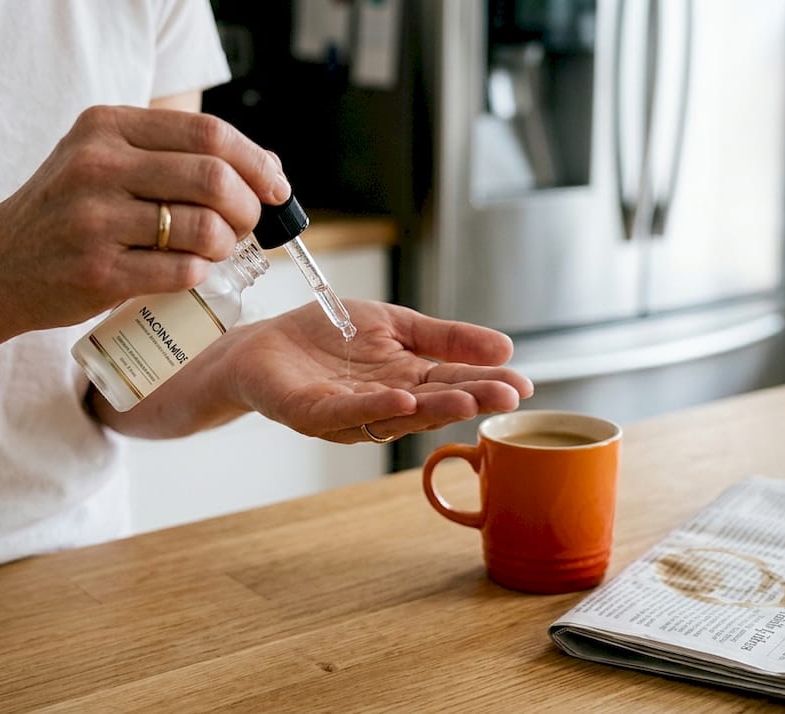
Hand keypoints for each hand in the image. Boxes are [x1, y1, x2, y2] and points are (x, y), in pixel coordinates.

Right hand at [0, 106, 289, 332]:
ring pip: (203, 227)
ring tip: (219, 249)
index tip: (275, 186)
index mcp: (105, 127)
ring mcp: (94, 220)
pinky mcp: (98, 271)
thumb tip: (267, 167)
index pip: (207, 132)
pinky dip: (202, 273)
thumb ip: (173, 157)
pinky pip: (182, 271)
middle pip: (213, 177)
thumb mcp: (104, 162)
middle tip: (249, 224)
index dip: (255, 161)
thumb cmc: (65, 214)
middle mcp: (97, 166)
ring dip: (228, 243)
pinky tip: (193, 271)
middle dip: (248, 206)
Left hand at [105, 300, 534, 442]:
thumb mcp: (396, 326)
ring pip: (396, 414)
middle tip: (508, 396)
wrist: (261, 345)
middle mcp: (384, 404)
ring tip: (465, 400)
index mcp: (407, 381)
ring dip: (432, 408)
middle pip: (433, 403)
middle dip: (471, 399)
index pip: (454, 383)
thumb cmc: (328, 337)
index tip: (523, 383)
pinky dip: (375, 408)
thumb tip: (506, 345)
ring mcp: (350, 413)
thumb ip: (446, 337)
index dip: (486, 384)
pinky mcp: (312, 413)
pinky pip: (347, 414)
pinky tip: (402, 398)